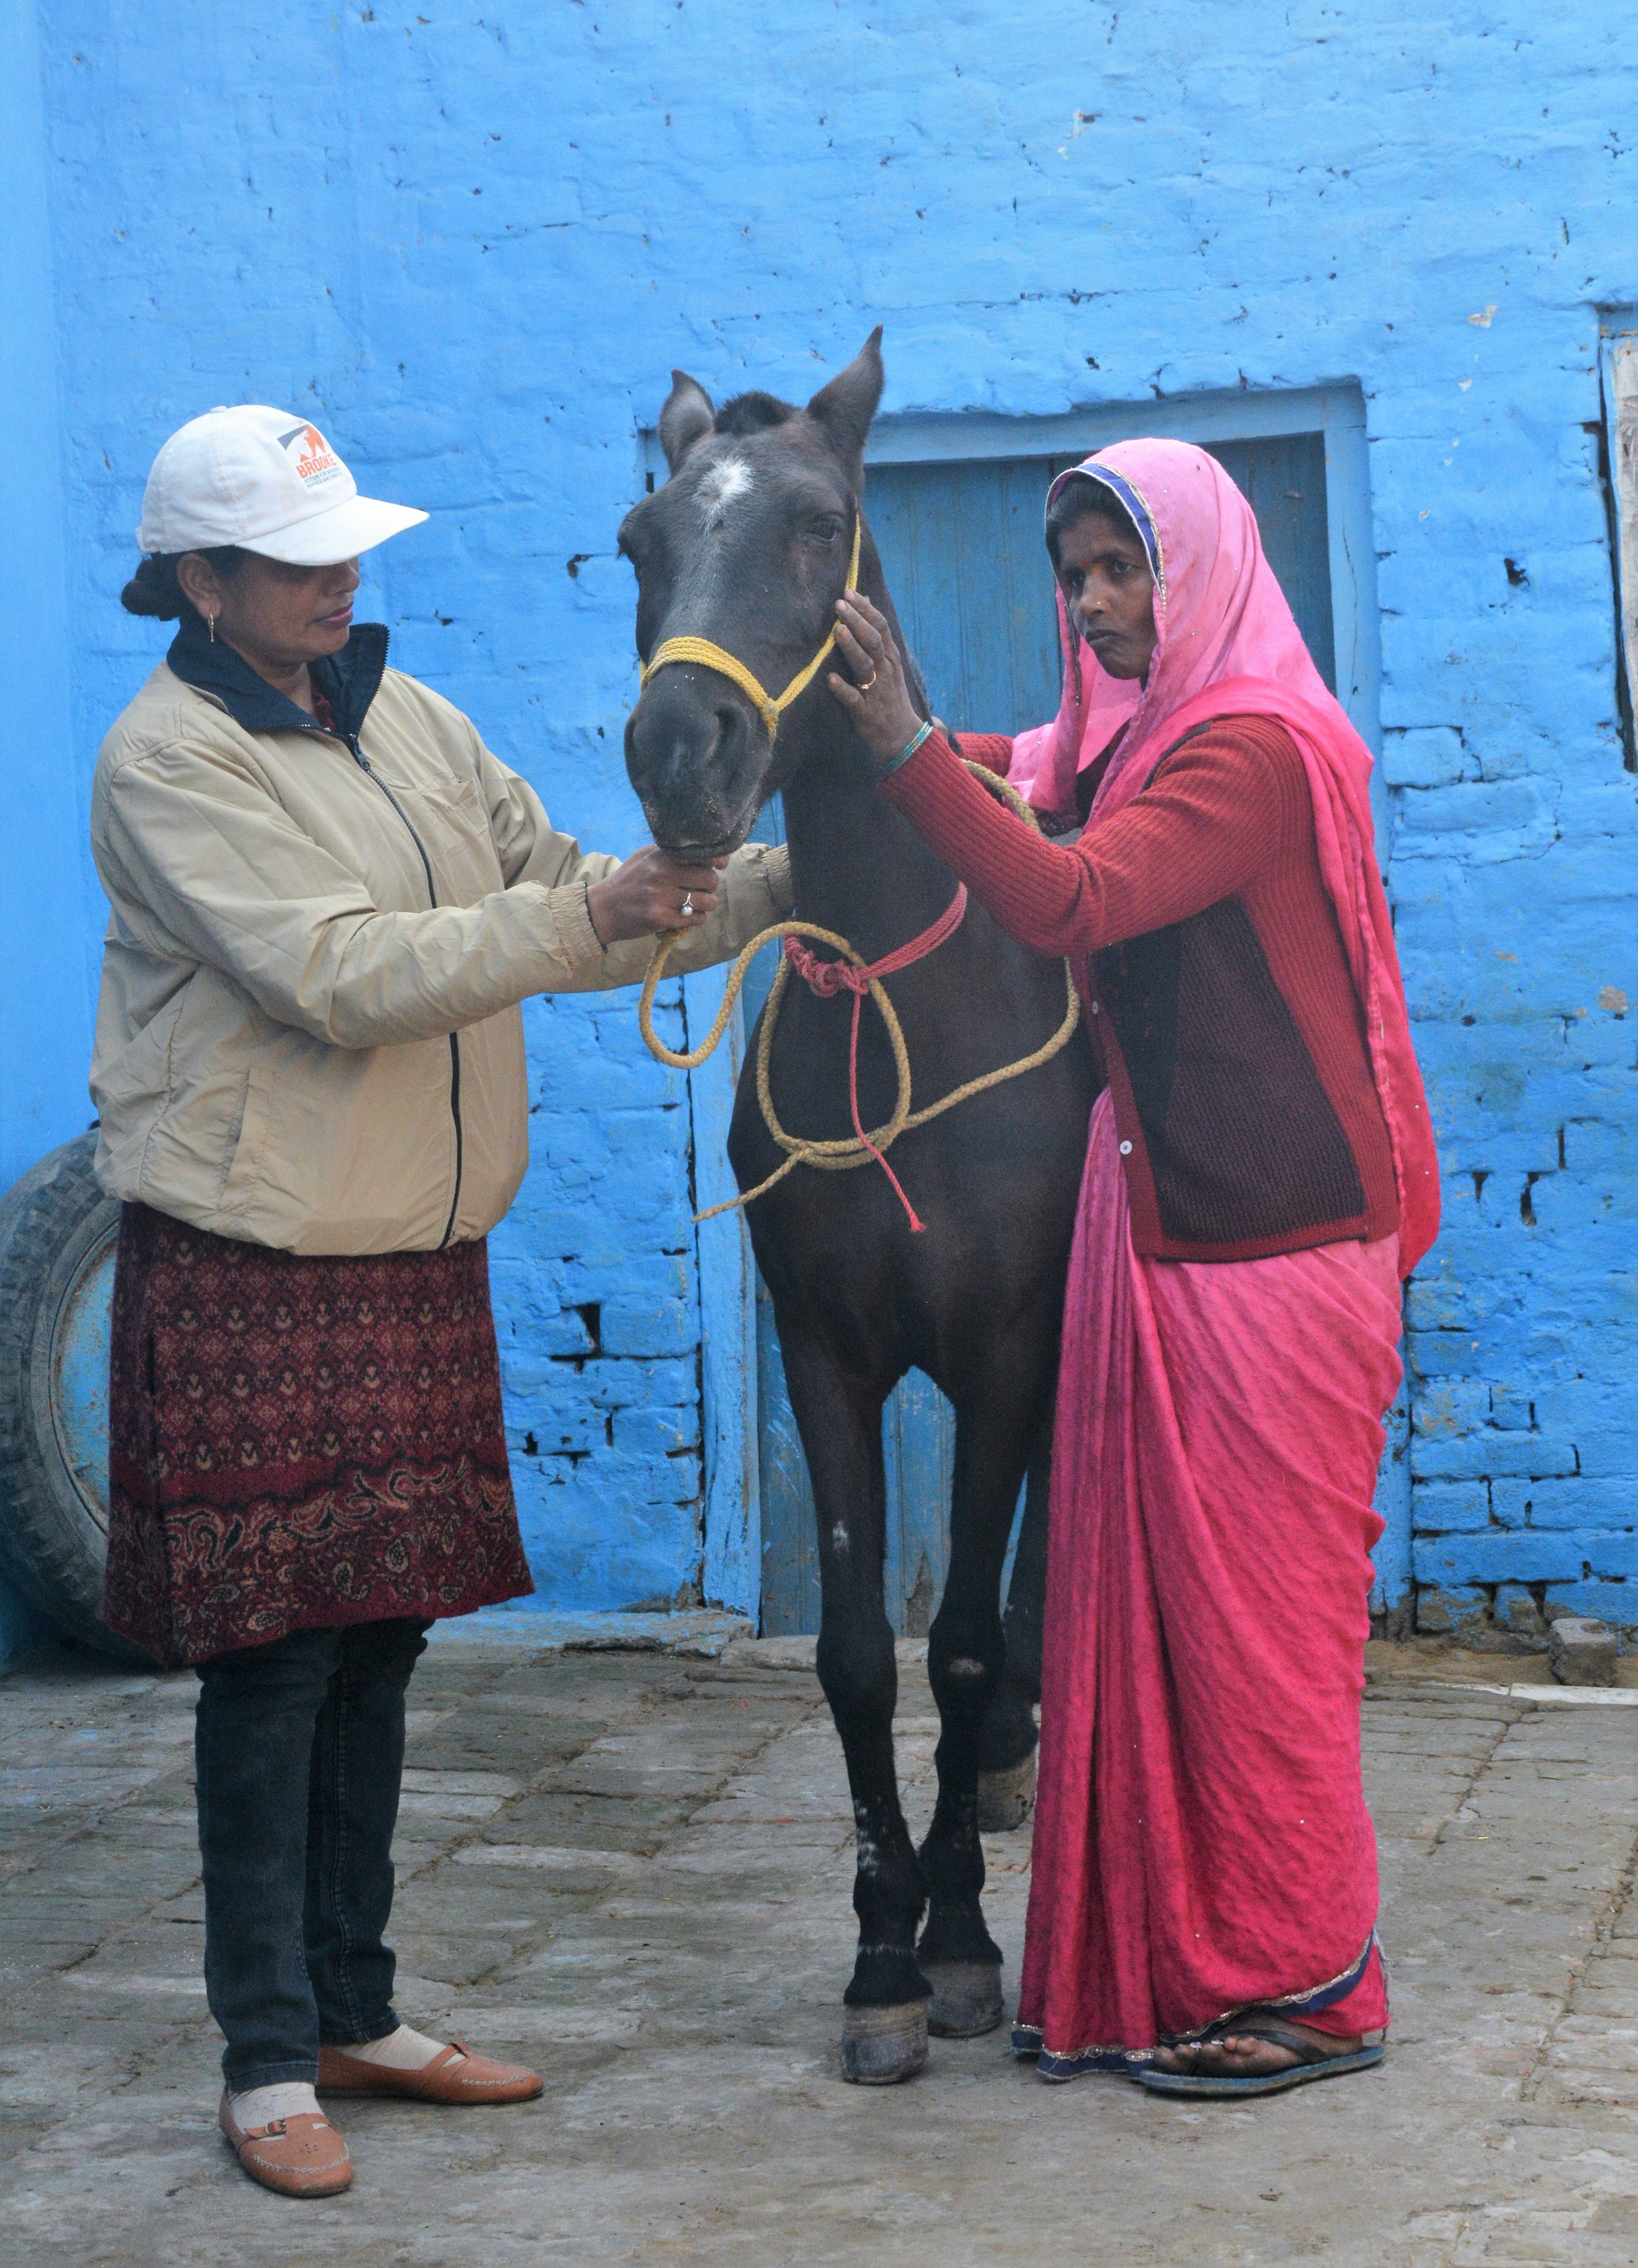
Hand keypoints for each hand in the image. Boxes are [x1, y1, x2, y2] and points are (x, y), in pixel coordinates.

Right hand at [585, 845, 726, 944]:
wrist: (602, 909)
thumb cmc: (628, 881)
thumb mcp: (644, 857)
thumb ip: (670, 853)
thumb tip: (704, 852)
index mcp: (660, 855)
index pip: (702, 854)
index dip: (718, 860)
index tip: (719, 865)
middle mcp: (661, 874)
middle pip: (709, 879)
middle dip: (711, 886)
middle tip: (704, 889)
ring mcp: (661, 897)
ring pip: (706, 902)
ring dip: (707, 904)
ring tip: (700, 904)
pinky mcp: (660, 918)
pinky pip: (695, 919)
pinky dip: (697, 918)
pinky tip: (690, 915)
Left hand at [826, 593, 924, 764]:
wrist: (901, 735)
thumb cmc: (889, 694)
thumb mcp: (888, 662)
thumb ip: (876, 633)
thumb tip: (865, 599)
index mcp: (890, 657)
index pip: (880, 627)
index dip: (865, 609)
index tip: (849, 592)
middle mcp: (885, 670)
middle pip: (873, 641)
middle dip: (857, 621)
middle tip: (839, 604)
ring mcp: (876, 691)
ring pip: (865, 665)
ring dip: (851, 648)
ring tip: (838, 631)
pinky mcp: (865, 712)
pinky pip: (853, 699)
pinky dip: (842, 689)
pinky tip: (831, 679)